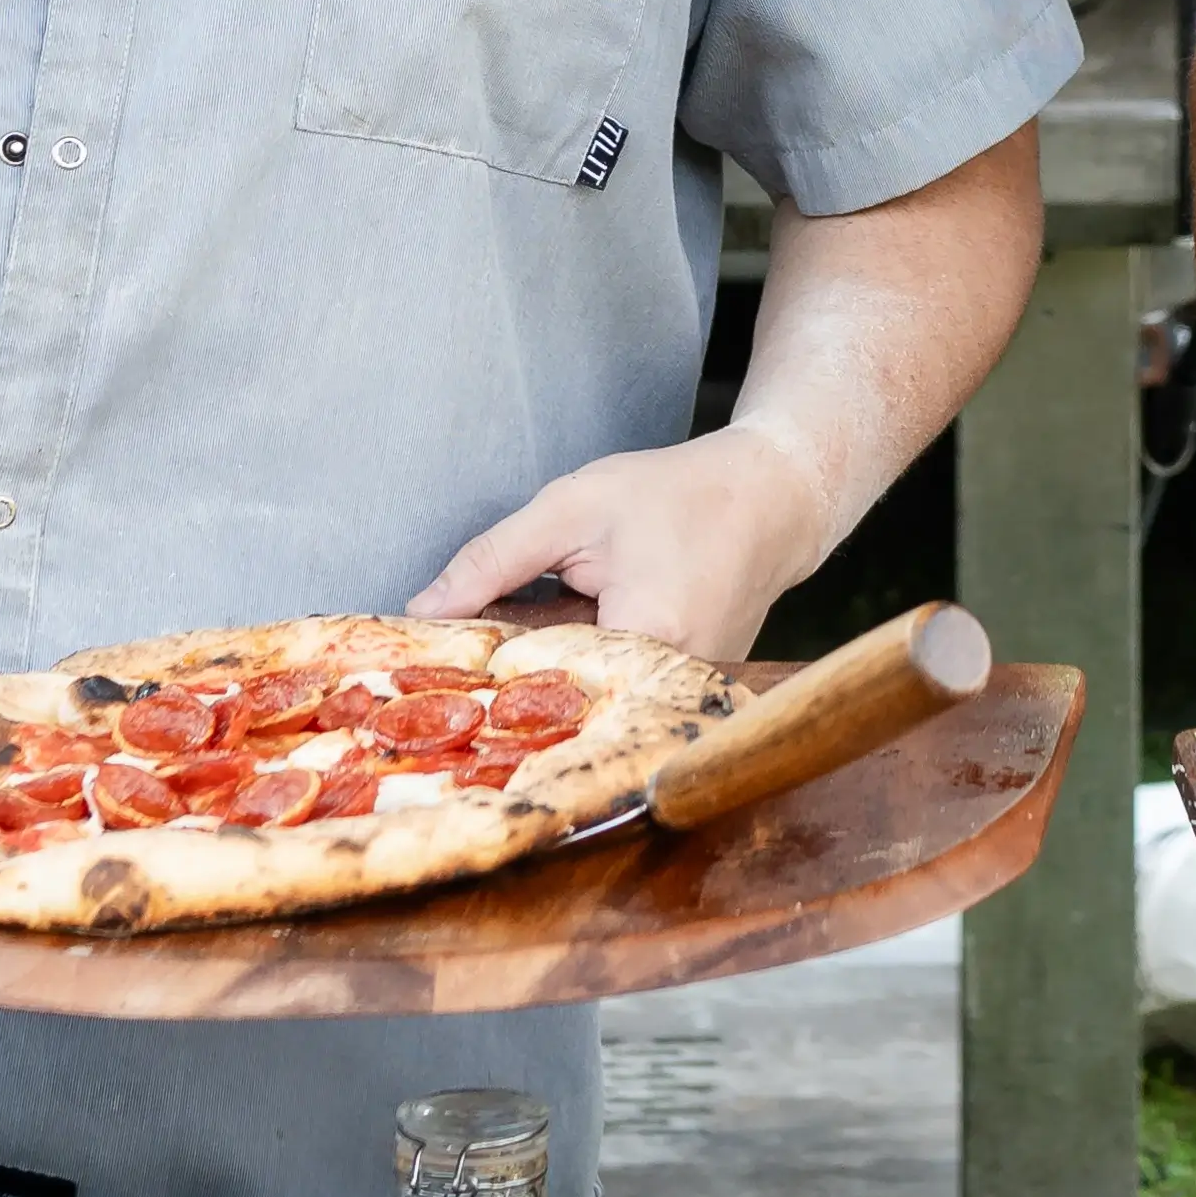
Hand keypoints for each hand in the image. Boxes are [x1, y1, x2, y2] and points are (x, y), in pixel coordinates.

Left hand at [416, 429, 846, 666]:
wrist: (772, 495)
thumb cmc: (680, 493)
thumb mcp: (571, 509)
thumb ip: (493, 560)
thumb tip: (424, 610)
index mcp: (646, 633)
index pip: (539, 683)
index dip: (485, 678)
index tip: (436, 673)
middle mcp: (675, 681)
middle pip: (566, 703)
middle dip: (515, 683)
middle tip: (466, 665)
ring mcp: (689, 696)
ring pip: (594, 703)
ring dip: (554, 679)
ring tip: (529, 647)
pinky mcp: (692, 697)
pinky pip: (623, 697)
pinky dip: (592, 675)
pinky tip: (576, 645)